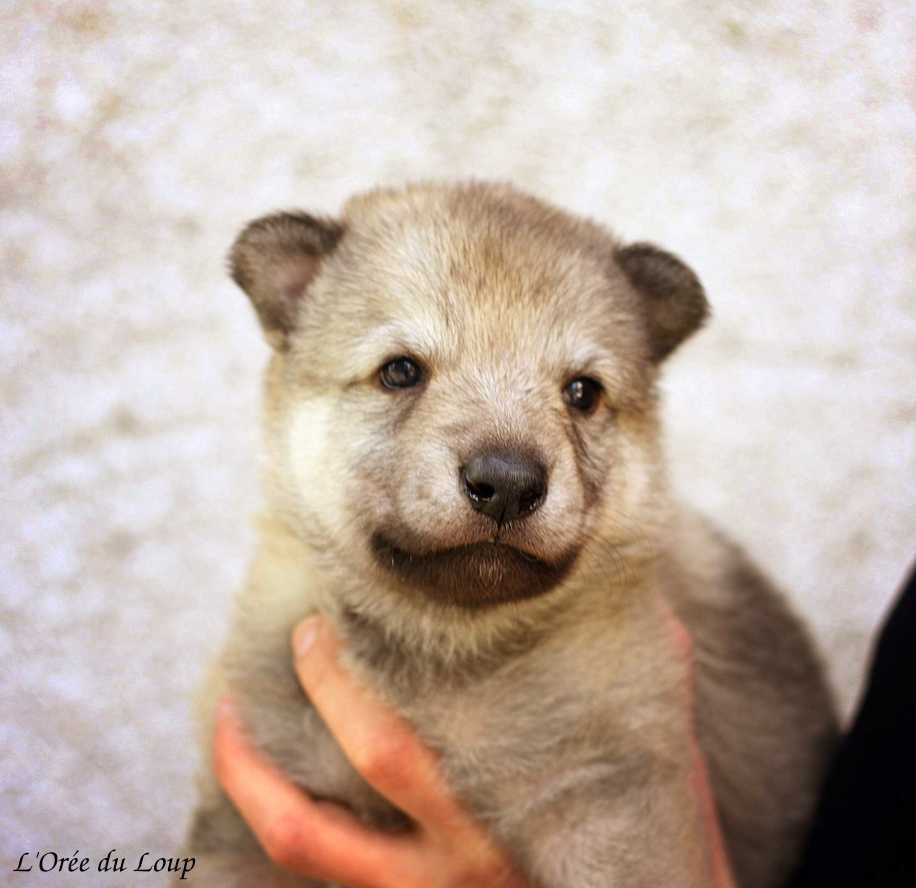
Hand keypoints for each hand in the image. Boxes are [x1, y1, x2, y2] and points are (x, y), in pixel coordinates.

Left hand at [213, 613, 735, 887]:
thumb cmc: (649, 845)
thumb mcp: (648, 767)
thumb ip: (636, 676)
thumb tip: (623, 591)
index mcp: (489, 829)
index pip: (387, 754)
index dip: (336, 687)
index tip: (323, 622)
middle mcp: (439, 872)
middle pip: (323, 808)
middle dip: (304, 707)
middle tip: (301, 633)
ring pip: (300, 849)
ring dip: (246, 784)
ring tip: (224, 716)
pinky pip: (318, 865)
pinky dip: (279, 810)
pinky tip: (273, 761)